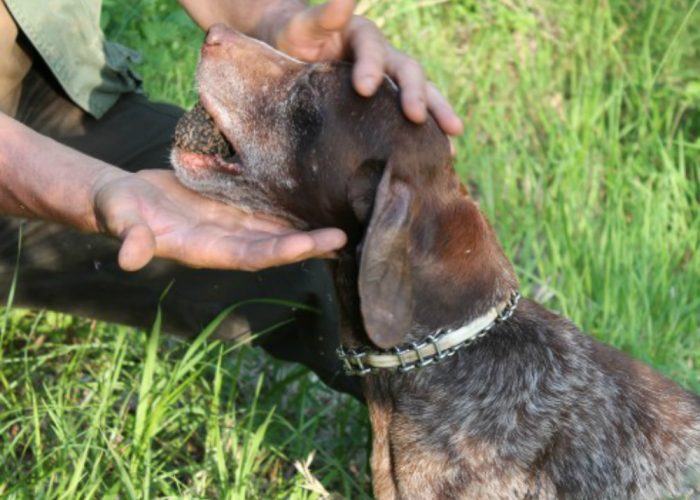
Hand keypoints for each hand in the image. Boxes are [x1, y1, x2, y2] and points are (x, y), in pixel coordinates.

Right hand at [91, 169, 346, 271]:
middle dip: (308, 244)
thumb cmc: (119, 210)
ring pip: (275, 230)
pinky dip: (289, 213)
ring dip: (306, 232)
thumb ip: (130, 236)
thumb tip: (128, 258)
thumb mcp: (122, 219)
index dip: (282, 251)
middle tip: (344, 236)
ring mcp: (230, 225)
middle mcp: (225, 241)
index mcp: (205, 249)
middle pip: (273, 246)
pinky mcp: (230, 207)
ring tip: (342, 227)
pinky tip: (314, 205)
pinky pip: (265, 212)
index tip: (313, 244)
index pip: (251, 255)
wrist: (124, 199)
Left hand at [267, 0, 462, 135]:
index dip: (371, 66)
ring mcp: (390, 81)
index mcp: (362, 36)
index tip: (364, 89)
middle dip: (416, 94)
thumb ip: (324, 16)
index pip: (372, 48)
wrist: (294, 54)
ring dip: (438, 115)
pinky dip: (429, 133)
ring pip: (421, 93)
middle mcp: (383, 56)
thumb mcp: (303, 27)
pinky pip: (412, 116)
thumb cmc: (295, 39)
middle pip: (408, 71)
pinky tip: (442, 154)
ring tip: (452, 139)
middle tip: (417, 117)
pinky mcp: (388, 104)